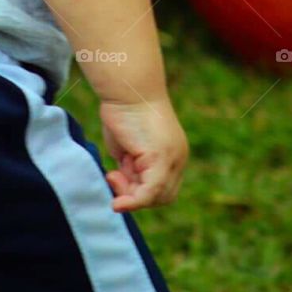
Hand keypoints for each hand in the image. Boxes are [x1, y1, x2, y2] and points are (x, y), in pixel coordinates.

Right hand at [100, 95, 189, 212]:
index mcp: (173, 153)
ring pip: (156, 197)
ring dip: (130, 196)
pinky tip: (117, 203)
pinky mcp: (162, 159)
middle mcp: (178, 158)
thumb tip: (124, 184)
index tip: (115, 176)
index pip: (163, 188)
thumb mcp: (128, 147)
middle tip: (113, 177)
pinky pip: (149, 194)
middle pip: (163, 196)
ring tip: (113, 175)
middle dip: (136, 195)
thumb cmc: (123, 111)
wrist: (127, 89)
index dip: (141, 192)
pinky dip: (132, 203)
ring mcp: (173, 159)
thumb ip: (131, 167)